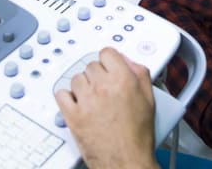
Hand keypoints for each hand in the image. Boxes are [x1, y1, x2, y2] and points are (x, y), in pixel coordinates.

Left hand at [55, 47, 158, 168]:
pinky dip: (67, 97)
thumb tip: (129, 62)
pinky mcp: (73, 115)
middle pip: (91, 65)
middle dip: (97, 75)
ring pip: (76, 78)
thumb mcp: (149, 99)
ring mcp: (86, 100)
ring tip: (91, 97)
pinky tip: (76, 102)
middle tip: (102, 87)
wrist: (127, 161)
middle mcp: (103, 87)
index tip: (108, 65)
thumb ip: (140, 74)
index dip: (108, 60)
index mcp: (123, 80)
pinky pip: (61, 95)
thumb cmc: (138, 136)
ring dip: (82, 86)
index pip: (107, 53)